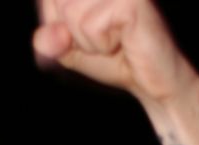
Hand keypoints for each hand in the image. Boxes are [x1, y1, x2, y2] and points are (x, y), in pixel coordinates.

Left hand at [33, 0, 196, 106]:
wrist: (152, 82)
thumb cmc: (115, 58)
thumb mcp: (69, 50)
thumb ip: (48, 40)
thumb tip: (46, 38)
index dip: (56, 25)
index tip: (85, 34)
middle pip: (58, 3)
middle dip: (73, 34)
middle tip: (104, 39)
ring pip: (71, 13)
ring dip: (88, 41)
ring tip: (115, 41)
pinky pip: (91, 24)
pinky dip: (102, 44)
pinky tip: (124, 41)